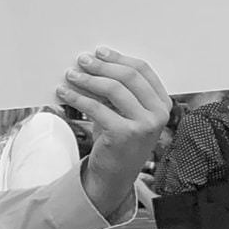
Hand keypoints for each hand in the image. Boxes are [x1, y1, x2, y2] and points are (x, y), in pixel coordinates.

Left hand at [55, 47, 170, 211]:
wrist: (115, 176)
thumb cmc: (119, 140)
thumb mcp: (125, 113)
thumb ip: (119, 91)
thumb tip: (93, 63)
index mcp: (163, 104)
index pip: (143, 70)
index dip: (119, 58)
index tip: (99, 52)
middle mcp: (159, 114)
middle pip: (129, 77)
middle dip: (102, 66)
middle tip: (82, 59)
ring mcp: (144, 125)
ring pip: (113, 89)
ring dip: (88, 79)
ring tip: (70, 74)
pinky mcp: (124, 135)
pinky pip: (97, 108)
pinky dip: (78, 98)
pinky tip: (64, 93)